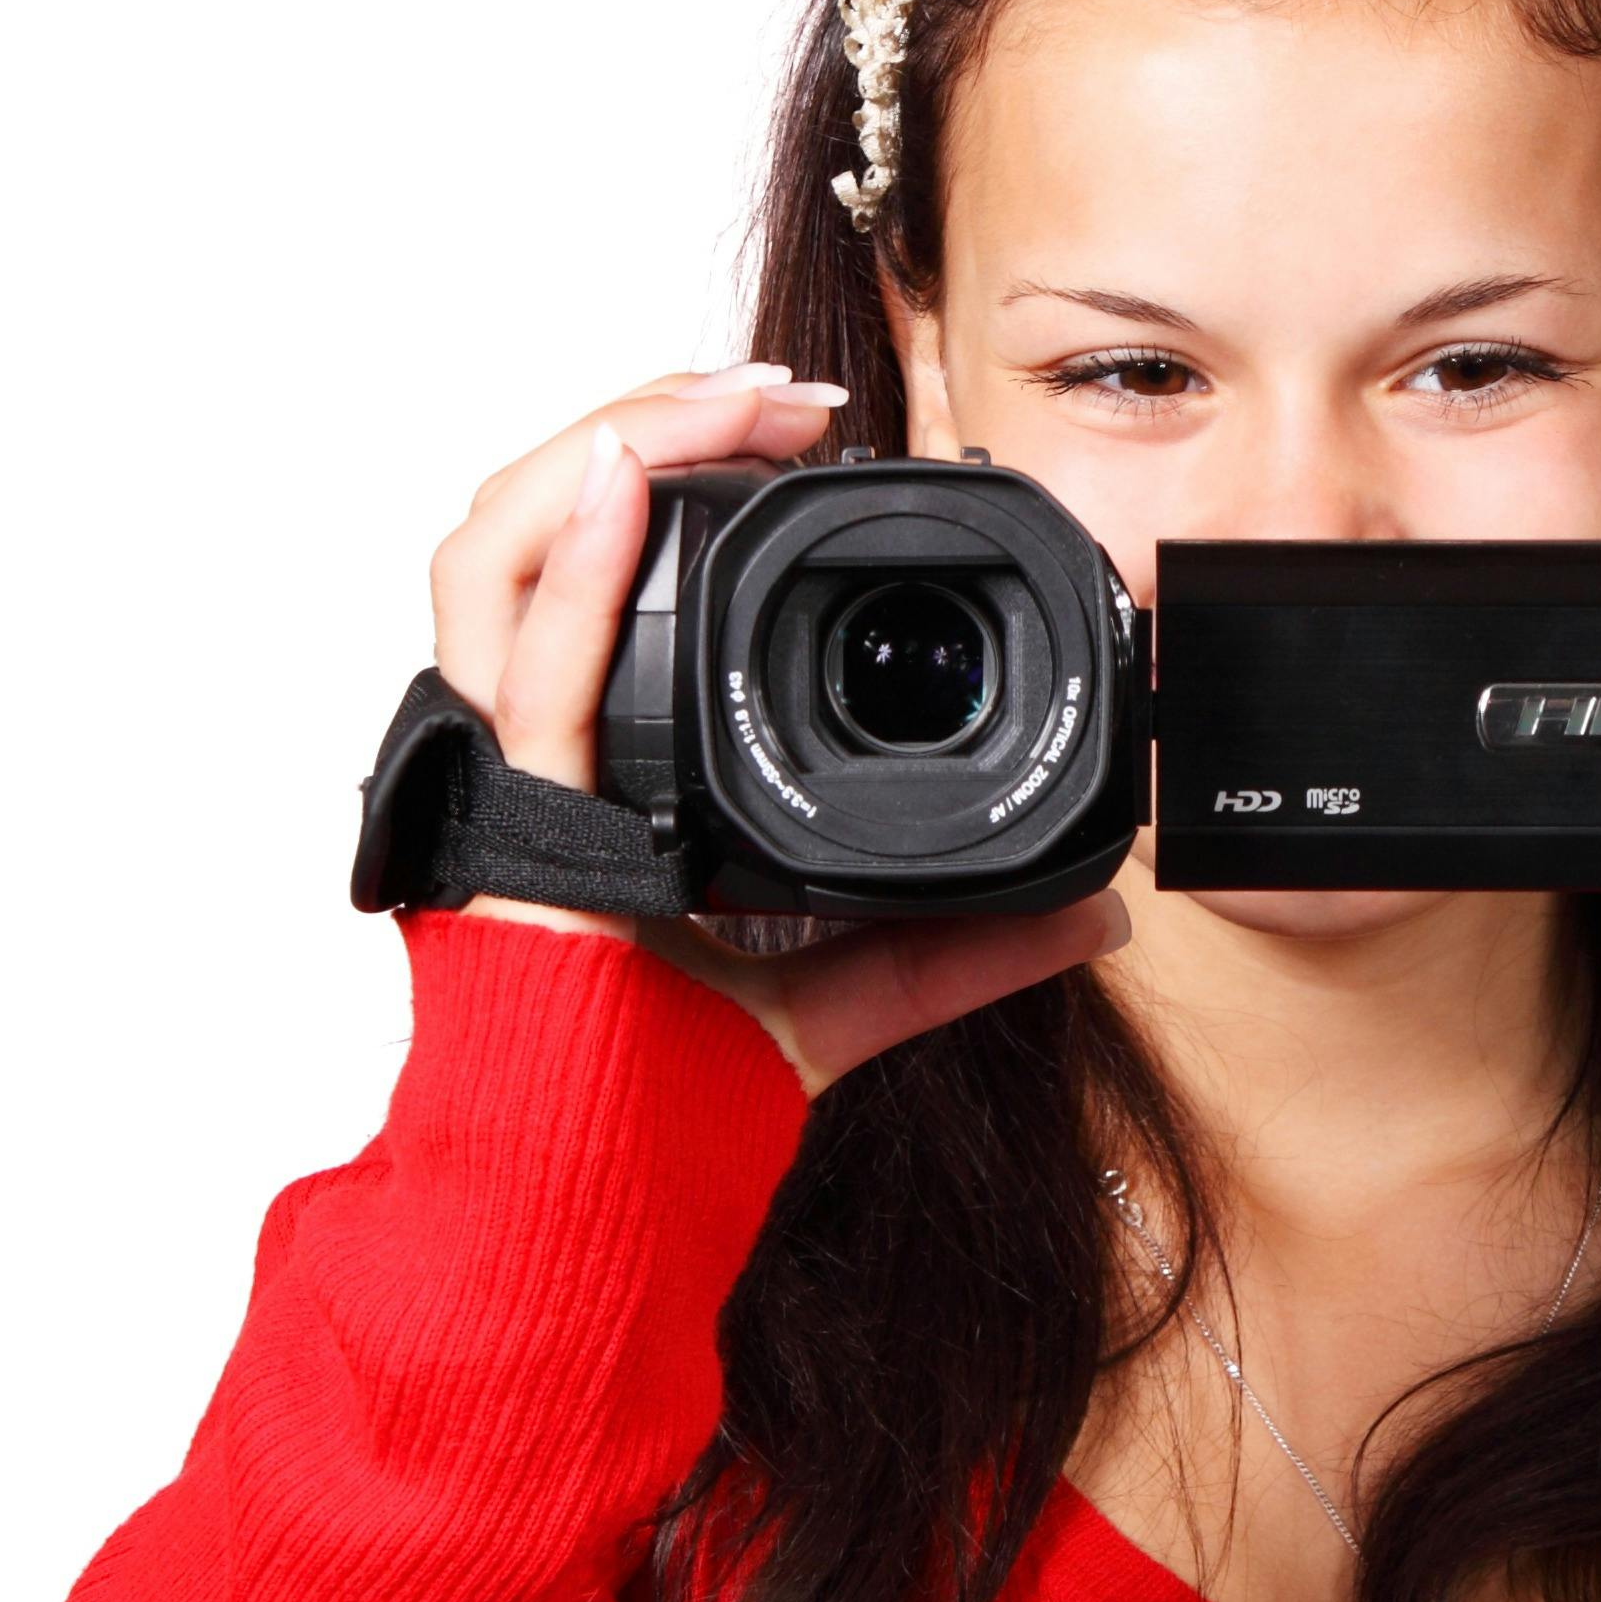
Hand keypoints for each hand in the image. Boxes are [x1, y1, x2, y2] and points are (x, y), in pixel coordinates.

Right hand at [425, 366, 1131, 1096]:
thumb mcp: (854, 999)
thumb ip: (966, 949)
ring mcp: (510, 788)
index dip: (681, 474)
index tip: (803, 438)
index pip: (601, 570)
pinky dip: (579, 563)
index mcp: (591, 768)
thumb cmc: (676, 1104)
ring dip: (613, 446)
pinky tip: (629, 477)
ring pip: (500, 554)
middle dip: (656, 422)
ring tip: (726, 399)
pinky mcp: (518, 839)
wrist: (601, 1206)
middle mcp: (531, 755)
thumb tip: (1101, 916)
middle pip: (539, 522)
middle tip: (784, 395)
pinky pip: (531, 676)